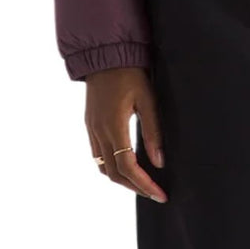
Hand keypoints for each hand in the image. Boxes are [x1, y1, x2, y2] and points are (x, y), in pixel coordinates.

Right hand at [85, 66, 168, 202]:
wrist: (105, 54)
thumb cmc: (130, 73)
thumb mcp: (147, 99)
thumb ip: (153, 131)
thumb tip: (159, 162)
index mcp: (114, 126)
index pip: (128, 167)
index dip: (144, 184)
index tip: (160, 194)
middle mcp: (99, 132)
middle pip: (114, 174)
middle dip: (135, 187)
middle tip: (155, 193)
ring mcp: (91, 129)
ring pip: (103, 167)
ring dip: (121, 179)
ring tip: (142, 182)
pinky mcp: (90, 124)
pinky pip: (97, 155)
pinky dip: (111, 166)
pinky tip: (125, 165)